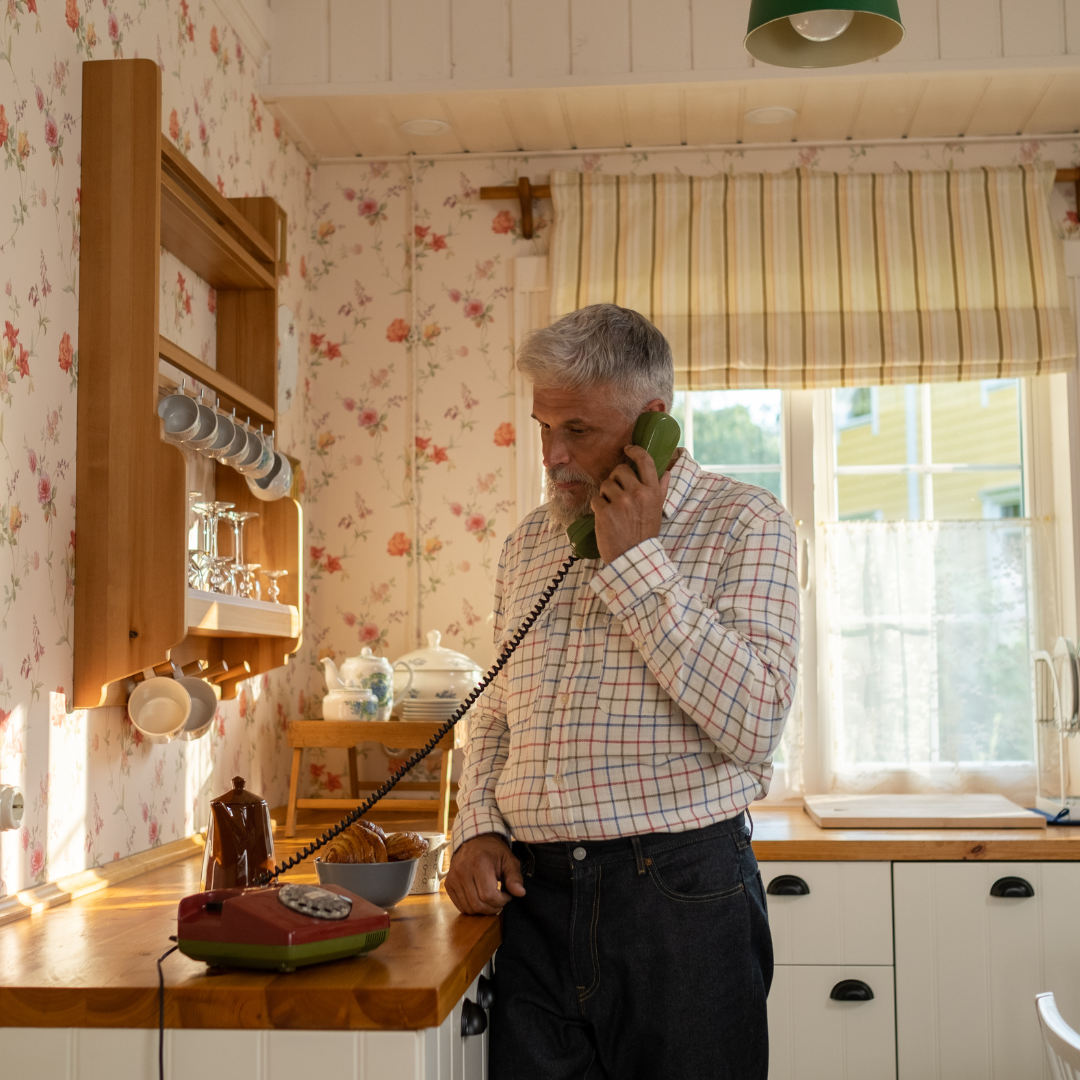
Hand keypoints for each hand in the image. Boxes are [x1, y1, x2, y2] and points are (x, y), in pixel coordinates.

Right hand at [445, 833, 525, 914]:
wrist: (474, 840)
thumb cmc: (493, 851)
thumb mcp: (509, 860)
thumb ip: (515, 877)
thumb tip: (520, 893)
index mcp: (479, 864)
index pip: (488, 896)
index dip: (501, 901)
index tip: (507, 895)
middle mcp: (462, 871)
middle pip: (478, 905)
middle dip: (493, 907)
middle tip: (500, 900)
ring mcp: (453, 878)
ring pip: (468, 908)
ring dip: (482, 909)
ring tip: (491, 898)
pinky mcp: (448, 884)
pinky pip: (460, 906)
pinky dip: (472, 907)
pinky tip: (480, 898)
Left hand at [591, 444, 671, 563]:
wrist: (633, 557)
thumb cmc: (645, 534)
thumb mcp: (657, 511)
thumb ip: (660, 490)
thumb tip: (666, 472)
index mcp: (652, 492)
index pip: (645, 461)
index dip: (635, 451)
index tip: (628, 449)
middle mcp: (638, 493)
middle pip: (620, 470)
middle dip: (615, 480)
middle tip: (617, 494)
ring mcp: (621, 502)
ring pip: (605, 484)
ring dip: (605, 494)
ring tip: (612, 509)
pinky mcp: (605, 511)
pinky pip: (596, 499)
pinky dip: (598, 507)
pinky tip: (605, 518)